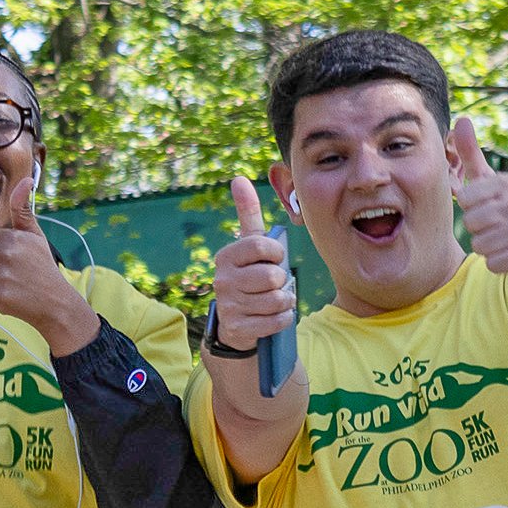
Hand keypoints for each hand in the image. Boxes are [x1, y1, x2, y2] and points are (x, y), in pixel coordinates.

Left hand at [0, 175, 99, 355]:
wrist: (56, 303)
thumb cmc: (43, 268)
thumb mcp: (35, 236)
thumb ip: (22, 210)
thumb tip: (26, 179)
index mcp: (9, 237)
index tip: (2, 260)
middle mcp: (3, 254)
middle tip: (5, 275)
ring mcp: (0, 277)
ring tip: (6, 286)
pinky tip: (4, 299)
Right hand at [208, 177, 295, 350]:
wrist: (234, 324)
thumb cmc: (249, 277)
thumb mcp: (248, 247)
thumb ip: (247, 215)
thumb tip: (239, 179)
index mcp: (226, 256)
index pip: (262, 245)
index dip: (277, 253)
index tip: (274, 258)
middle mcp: (222, 280)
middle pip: (273, 275)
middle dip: (282, 281)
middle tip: (273, 284)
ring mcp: (228, 306)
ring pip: (277, 299)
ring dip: (284, 300)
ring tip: (274, 300)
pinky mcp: (238, 328)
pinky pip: (277, 321)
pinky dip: (283, 319)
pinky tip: (273, 316)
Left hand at [452, 117, 507, 276]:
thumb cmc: (507, 210)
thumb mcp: (490, 181)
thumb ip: (472, 154)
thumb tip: (461, 120)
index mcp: (507, 183)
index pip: (465, 199)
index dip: (470, 208)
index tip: (487, 207)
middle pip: (470, 223)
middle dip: (477, 229)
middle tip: (496, 226)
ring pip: (479, 245)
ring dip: (486, 247)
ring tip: (502, 240)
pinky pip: (491, 263)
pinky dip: (497, 263)